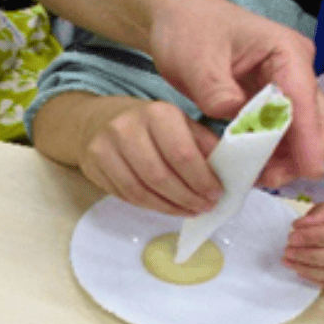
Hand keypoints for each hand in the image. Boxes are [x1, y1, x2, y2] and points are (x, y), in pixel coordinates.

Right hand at [78, 97, 222, 214]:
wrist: (98, 121)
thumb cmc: (148, 124)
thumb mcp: (180, 123)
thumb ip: (203, 145)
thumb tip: (229, 171)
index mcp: (157, 113)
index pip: (182, 154)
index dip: (201, 180)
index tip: (216, 193)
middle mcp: (128, 128)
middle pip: (160, 177)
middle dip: (187, 198)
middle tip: (204, 207)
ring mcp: (107, 147)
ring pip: (141, 191)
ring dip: (169, 207)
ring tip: (189, 210)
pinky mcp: (94, 165)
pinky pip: (126, 195)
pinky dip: (150, 206)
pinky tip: (167, 207)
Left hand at [148, 0, 323, 187]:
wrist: (180, 24)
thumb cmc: (190, 32)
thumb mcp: (197, 59)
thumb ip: (216, 90)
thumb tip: (238, 118)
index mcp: (285, 52)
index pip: (304, 97)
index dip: (308, 137)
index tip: (310, 171)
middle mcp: (296, 72)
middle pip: (320, 121)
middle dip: (303, 154)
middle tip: (268, 178)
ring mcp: (287, 91)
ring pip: (307, 135)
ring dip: (289, 161)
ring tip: (255, 177)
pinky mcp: (273, 108)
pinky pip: (285, 140)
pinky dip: (274, 158)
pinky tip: (251, 169)